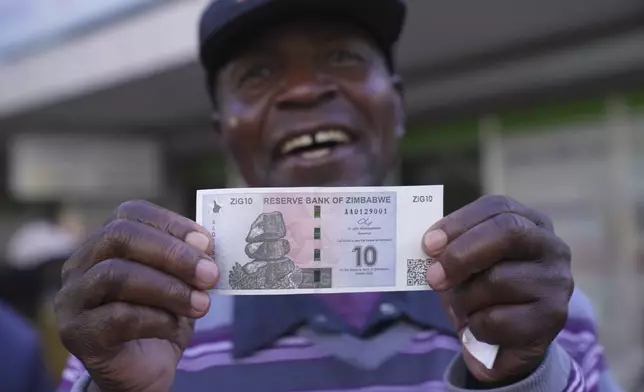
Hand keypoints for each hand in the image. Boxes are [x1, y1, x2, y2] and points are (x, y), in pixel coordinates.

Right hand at [54, 200, 217, 391]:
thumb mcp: (181, 284)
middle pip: (119, 237)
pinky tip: (176, 326)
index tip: (207, 242)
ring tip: (202, 304)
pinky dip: (155, 318)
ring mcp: (73, 298)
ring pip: (115, 275)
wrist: (144, 372)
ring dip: (168, 288)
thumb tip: (208, 247)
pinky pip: (116, 317)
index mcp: (106, 242)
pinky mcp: (77, 334)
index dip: (171, 223)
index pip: (130, 213)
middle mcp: (80, 264)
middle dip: (171, 253)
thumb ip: (190, 262)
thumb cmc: (162, 319)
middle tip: (210, 273)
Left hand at [422, 195, 572, 384]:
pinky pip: (498, 318)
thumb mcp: (466, 264)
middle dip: (462, 253)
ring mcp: (557, 282)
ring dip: (465, 298)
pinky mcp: (553, 317)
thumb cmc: (482, 292)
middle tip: (433, 276)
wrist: (503, 343)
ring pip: (498, 280)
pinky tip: (480, 327)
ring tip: (464, 307)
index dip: (459, 222)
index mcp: (531, 223)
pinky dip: (476, 325)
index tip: (429, 243)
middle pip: (507, 232)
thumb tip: (430, 244)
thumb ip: (452, 248)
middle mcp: (552, 247)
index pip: (497, 207)